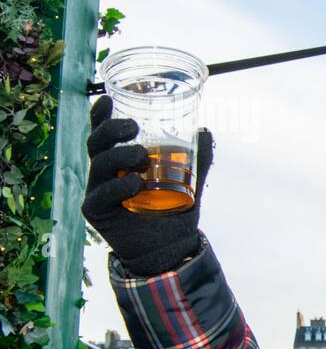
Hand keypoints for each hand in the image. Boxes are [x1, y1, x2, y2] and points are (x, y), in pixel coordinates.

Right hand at [80, 95, 214, 276]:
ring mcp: (98, 192)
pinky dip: (118, 185)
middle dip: (110, 130)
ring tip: (142, 156)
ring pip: (99, 164)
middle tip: (133, 126)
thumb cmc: (175, 213)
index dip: (101, 116)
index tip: (108, 99)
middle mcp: (105, 174)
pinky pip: (102, 194)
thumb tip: (205, 131)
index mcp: (120, 162)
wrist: (172, 249)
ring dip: (119, 155)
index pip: (105, 135)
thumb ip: (198, 160)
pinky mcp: (96, 212)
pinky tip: (134, 184)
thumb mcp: (190, 183)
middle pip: (96, 144)